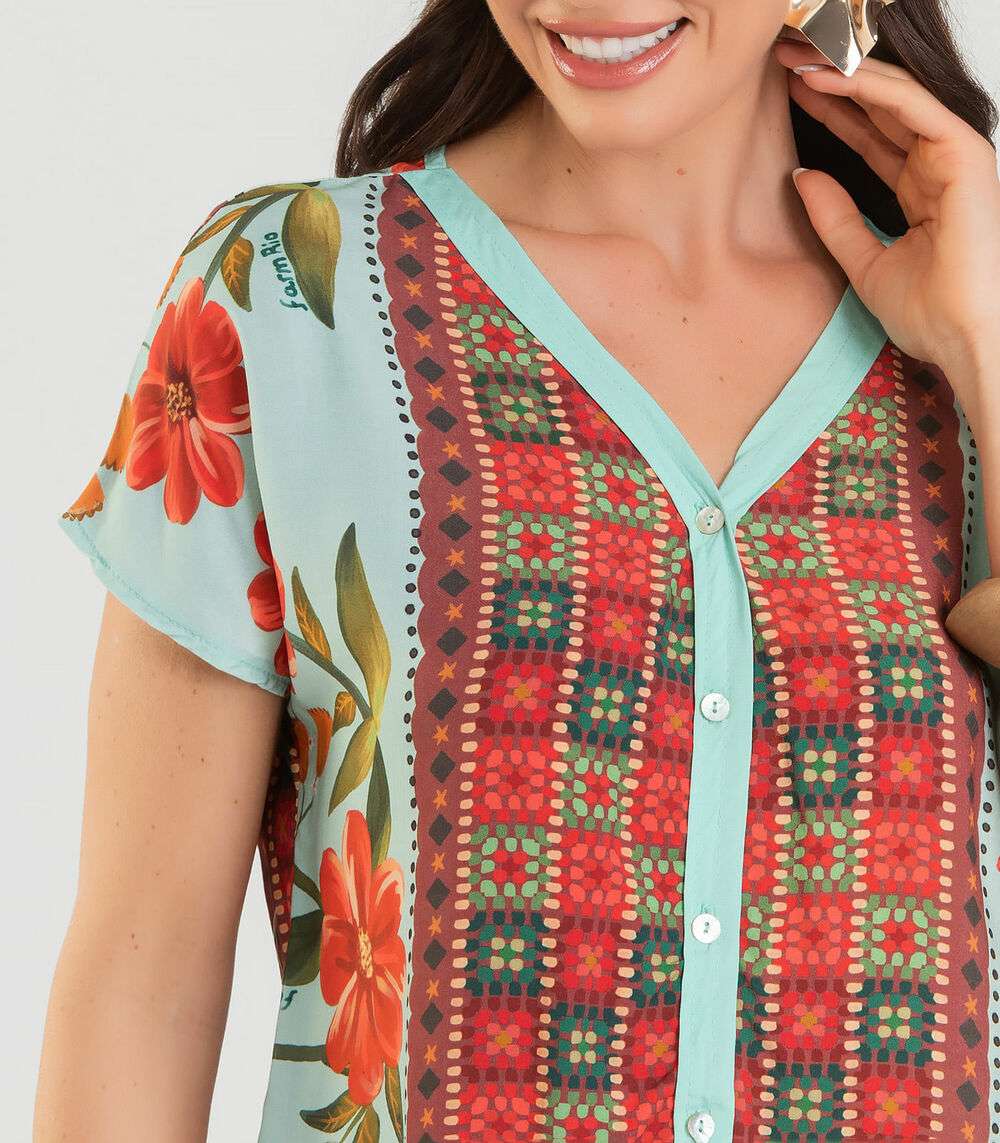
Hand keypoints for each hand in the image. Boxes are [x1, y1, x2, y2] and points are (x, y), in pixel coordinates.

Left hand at [771, 38, 999, 394]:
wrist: (964, 340)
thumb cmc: (931, 315)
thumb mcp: (863, 262)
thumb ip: (835, 218)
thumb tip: (802, 175)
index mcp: (921, 191)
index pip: (871, 137)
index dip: (832, 112)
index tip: (790, 92)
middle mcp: (939, 166)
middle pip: (880, 110)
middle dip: (833, 80)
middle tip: (786, 58)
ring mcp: (954, 156)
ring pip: (894, 98)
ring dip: (844, 73)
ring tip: (796, 57)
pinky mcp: (963, 153)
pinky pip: (910, 107)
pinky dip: (868, 89)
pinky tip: (826, 78)